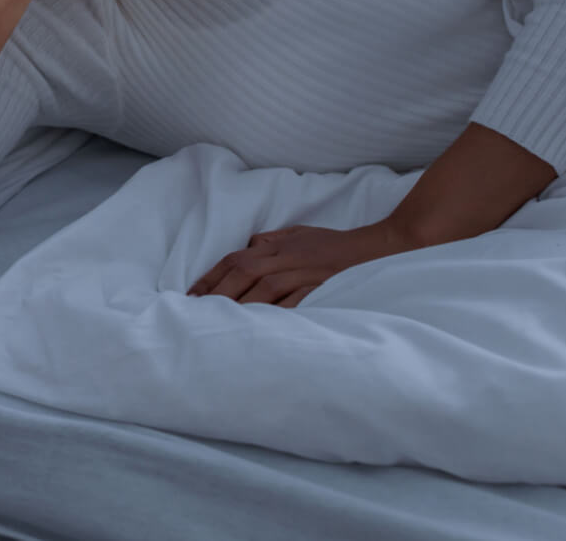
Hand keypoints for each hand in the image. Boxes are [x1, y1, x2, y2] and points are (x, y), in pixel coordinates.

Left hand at [186, 219, 422, 307]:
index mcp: (277, 247)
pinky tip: (259, 330)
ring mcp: (304, 275)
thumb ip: (270, 242)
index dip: (211, 277)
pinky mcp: (321, 289)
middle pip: (243, 274)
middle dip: (217, 293)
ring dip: (240, 306)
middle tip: (195, 314)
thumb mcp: (298, 234)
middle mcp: (286, 259)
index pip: (234, 259)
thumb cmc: (334, 244)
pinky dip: (275, 315)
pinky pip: (294, 304)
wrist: (375, 249)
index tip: (191, 296)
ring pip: (264, 289)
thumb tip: (246, 247)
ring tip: (219, 324)